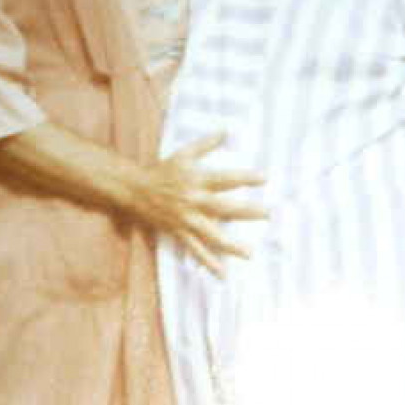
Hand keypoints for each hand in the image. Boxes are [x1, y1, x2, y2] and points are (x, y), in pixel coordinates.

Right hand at [137, 132, 266, 275]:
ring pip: (211, 234)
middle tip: (269, 214)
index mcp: (196, 179)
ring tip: (249, 253)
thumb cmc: (163, 169)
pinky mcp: (179, 232)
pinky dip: (207, 262)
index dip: (245, 178)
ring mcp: (186, 219)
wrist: (135, 189)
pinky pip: (194, 249)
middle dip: (248, 211)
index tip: (265, 178)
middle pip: (225, 208)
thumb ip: (206, 144)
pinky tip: (221, 273)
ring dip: (231, 245)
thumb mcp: (184, 153)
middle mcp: (193, 200)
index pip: (226, 179)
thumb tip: (227, 130)